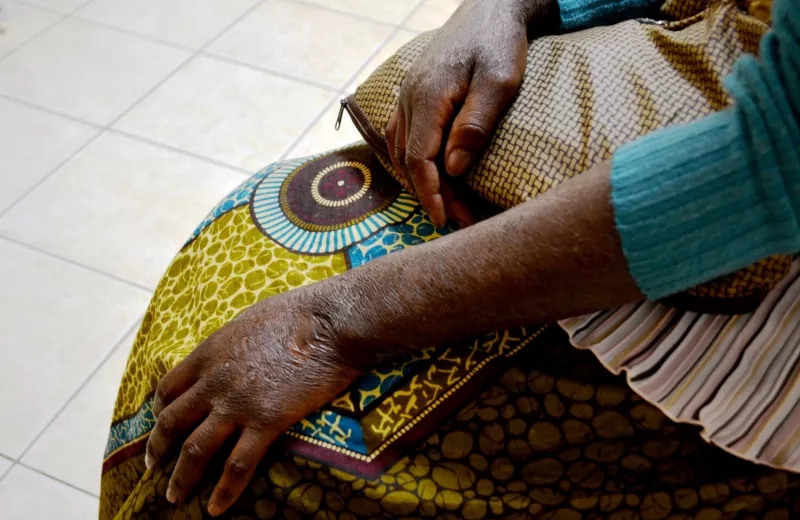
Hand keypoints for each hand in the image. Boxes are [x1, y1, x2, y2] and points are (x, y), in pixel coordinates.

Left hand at [144, 287, 360, 515]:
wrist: (331, 322)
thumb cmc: (300, 313)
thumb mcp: (250, 319)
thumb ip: (233, 342)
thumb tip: (235, 351)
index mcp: (210, 353)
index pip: (169, 386)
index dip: (160, 409)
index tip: (162, 423)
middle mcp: (215, 381)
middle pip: (172, 421)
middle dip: (158, 447)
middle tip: (154, 465)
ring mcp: (238, 404)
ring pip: (195, 449)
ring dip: (181, 477)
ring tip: (175, 496)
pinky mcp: (266, 422)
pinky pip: (238, 465)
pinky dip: (224, 491)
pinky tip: (216, 509)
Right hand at [385, 0, 551, 226]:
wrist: (490, 8)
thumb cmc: (499, 42)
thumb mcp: (499, 83)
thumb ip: (474, 125)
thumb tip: (454, 169)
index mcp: (428, 96)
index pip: (419, 159)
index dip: (430, 194)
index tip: (446, 220)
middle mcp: (409, 97)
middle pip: (409, 160)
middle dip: (432, 194)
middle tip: (460, 219)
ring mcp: (407, 95)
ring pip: (401, 149)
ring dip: (422, 180)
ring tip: (449, 203)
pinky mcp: (414, 94)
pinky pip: (402, 135)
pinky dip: (413, 160)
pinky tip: (432, 173)